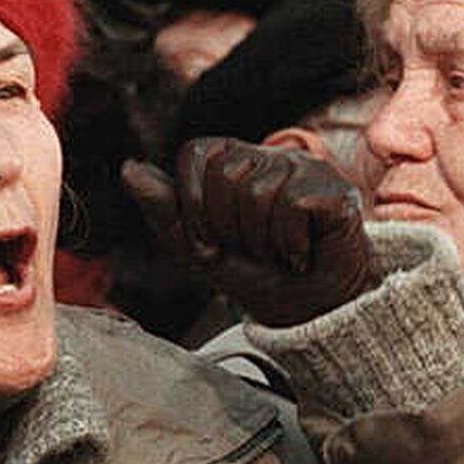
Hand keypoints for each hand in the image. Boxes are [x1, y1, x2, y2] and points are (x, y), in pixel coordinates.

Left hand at [124, 137, 372, 328]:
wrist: (306, 310)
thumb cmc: (256, 276)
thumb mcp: (197, 248)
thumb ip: (163, 209)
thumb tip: (128, 167)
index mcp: (232, 162)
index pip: (195, 153)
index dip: (194, 205)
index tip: (211, 243)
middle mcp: (268, 156)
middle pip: (225, 174)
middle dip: (228, 229)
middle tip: (251, 250)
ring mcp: (303, 167)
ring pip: (258, 194)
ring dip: (262, 242)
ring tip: (278, 253)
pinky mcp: (334, 188)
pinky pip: (293, 206)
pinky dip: (291, 244)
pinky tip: (301, 253)